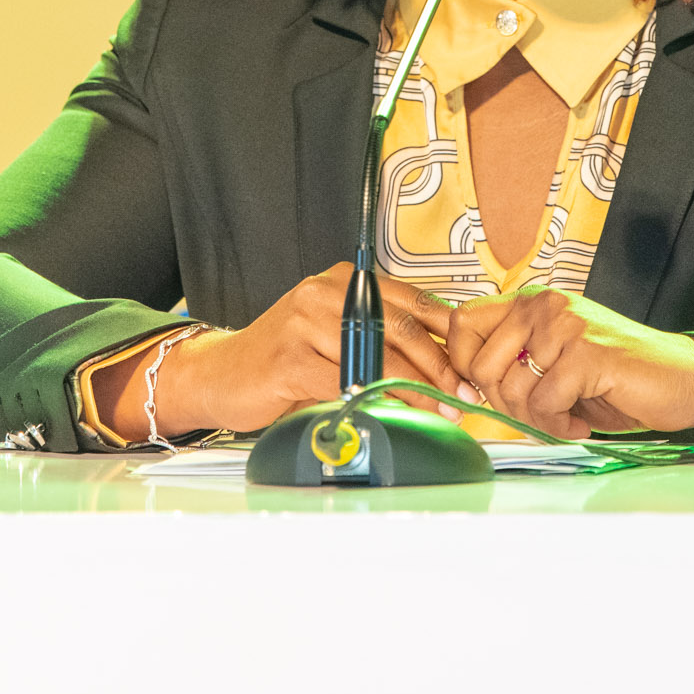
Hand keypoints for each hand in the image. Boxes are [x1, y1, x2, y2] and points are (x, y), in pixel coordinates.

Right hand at [97, 264, 464, 439]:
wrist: (220, 375)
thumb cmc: (285, 361)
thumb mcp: (336, 337)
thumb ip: (381, 340)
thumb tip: (446, 365)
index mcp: (345, 281)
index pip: (413, 301)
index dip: (449, 335)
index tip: (473, 363)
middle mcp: (326, 292)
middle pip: (402, 328)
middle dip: (442, 366)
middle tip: (466, 393)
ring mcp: (305, 322)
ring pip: (381, 357)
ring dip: (420, 388)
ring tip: (444, 408)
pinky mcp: (291, 358)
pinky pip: (349, 381)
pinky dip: (380, 399)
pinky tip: (396, 412)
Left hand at [441, 286, 693, 439]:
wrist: (684, 380)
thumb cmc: (619, 378)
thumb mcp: (555, 363)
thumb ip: (513, 363)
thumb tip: (462, 388)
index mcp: (534, 303)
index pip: (463, 322)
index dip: (460, 365)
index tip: (478, 396)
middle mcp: (545, 306)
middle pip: (479, 364)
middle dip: (503, 404)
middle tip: (538, 414)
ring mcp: (566, 327)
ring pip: (512, 389)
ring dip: (536, 419)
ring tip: (566, 418)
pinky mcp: (586, 354)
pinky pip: (545, 403)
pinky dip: (559, 425)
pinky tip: (580, 422)